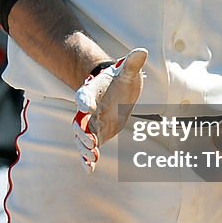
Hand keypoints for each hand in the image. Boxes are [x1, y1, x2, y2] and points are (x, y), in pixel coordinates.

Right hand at [73, 48, 147, 171]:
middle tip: (90, 141)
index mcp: (92, 92)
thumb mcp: (128, 71)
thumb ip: (132, 63)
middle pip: (79, 121)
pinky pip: (89, 148)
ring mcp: (92, 123)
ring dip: (84, 148)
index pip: (83, 95)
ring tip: (92, 158)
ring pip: (82, 137)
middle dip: (82, 132)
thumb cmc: (121, 78)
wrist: (120, 89)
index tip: (86, 107)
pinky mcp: (98, 134)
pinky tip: (89, 170)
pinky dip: (87, 159)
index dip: (84, 101)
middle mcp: (88, 110)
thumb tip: (142, 51)